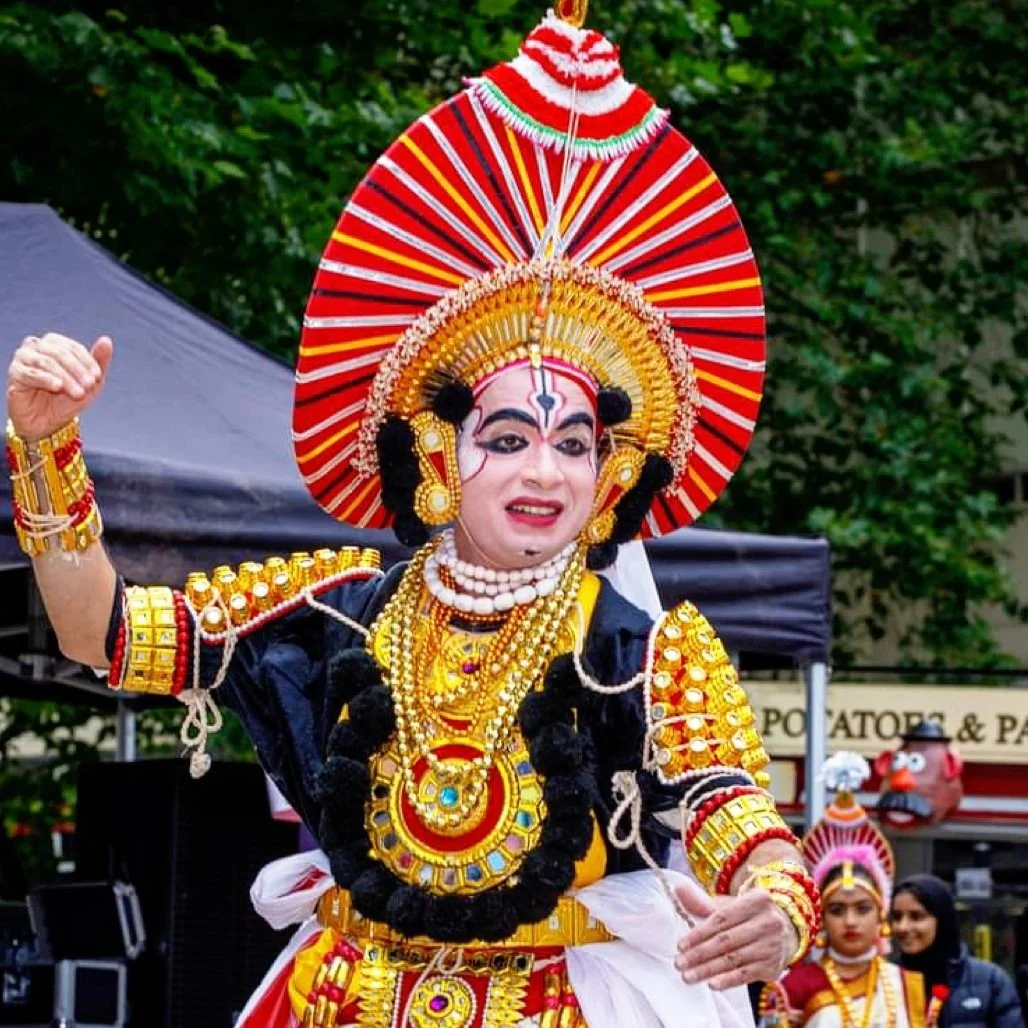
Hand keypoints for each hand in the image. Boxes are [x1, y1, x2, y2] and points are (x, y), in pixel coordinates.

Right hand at [7, 333, 112, 440]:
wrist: (49, 423)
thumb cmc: (67, 400)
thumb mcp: (90, 383)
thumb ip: (98, 361)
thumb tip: (106, 340)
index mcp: (55, 344)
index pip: (72, 347)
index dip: (87, 361)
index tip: (97, 377)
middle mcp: (36, 347)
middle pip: (58, 352)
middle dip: (77, 369)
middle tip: (89, 385)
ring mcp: (24, 359)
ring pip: (46, 361)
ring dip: (66, 377)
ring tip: (78, 393)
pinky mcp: (15, 374)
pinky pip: (29, 372)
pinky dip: (46, 378)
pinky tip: (57, 386)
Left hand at [673, 879, 795, 990]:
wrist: (785, 932)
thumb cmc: (748, 917)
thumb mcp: (730, 905)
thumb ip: (703, 902)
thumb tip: (678, 889)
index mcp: (757, 900)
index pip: (722, 918)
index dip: (699, 932)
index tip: (680, 945)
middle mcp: (768, 922)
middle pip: (726, 941)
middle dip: (699, 954)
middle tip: (679, 964)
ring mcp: (772, 946)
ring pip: (734, 959)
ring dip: (708, 970)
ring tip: (688, 976)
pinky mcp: (773, 966)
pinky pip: (746, 975)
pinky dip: (727, 980)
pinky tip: (711, 984)